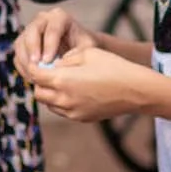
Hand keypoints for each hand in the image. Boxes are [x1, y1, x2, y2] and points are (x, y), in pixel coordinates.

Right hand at [13, 5, 96, 74]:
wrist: (77, 46)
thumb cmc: (84, 46)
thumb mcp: (87, 47)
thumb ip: (78, 53)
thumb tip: (61, 62)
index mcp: (60, 17)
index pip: (52, 29)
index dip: (48, 45)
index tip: (48, 61)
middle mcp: (43, 19)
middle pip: (32, 31)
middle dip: (32, 49)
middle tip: (35, 66)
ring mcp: (31, 29)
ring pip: (21, 42)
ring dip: (25, 60)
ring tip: (33, 75)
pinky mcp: (24, 41)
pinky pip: (17, 52)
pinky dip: (22, 65)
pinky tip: (30, 76)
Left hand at [26, 46, 157, 122]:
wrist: (136, 90)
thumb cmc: (113, 67)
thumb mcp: (87, 53)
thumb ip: (65, 59)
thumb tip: (54, 65)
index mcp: (63, 81)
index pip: (35, 75)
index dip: (34, 67)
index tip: (38, 61)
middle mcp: (64, 100)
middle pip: (39, 92)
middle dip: (41, 82)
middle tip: (49, 71)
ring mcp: (73, 112)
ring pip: (49, 104)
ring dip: (50, 93)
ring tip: (62, 81)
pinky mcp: (82, 118)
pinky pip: (62, 111)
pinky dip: (61, 102)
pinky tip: (74, 91)